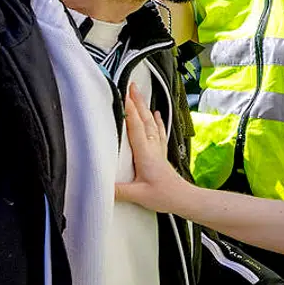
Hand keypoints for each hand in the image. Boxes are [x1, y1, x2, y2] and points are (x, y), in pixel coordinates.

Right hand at [117, 84, 189, 211]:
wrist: (184, 199)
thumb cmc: (163, 195)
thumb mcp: (138, 195)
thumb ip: (118, 191)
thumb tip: (99, 185)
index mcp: (145, 154)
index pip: (136, 127)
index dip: (129, 111)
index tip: (123, 96)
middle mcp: (153, 147)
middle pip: (145, 120)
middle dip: (137, 102)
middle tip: (131, 85)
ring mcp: (158, 149)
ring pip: (152, 123)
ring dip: (145, 108)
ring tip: (139, 94)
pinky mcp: (161, 154)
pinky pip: (159, 132)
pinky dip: (158, 121)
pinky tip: (157, 114)